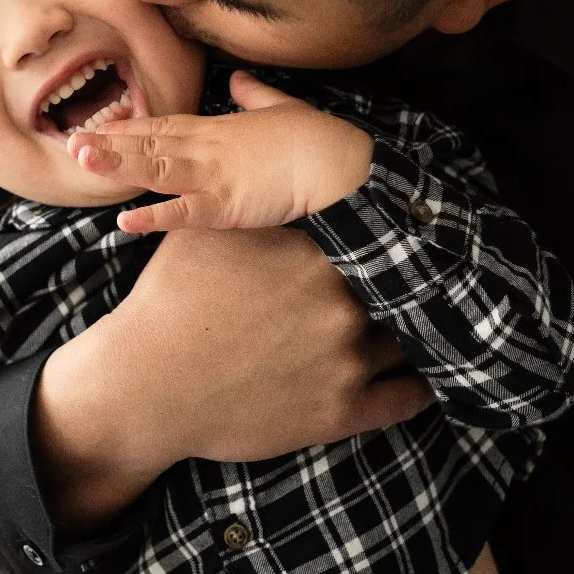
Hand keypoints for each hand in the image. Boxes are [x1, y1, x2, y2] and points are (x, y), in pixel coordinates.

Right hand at [32, 227, 435, 530]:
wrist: (146, 386)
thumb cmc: (170, 303)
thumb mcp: (208, 234)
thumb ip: (252, 203)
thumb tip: (260, 160)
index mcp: (314, 256)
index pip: (376, 236)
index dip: (390, 233)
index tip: (407, 228)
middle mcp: (341, 304)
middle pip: (399, 284)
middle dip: (404, 279)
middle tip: (426, 272)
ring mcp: (347, 361)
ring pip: (408, 338)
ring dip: (416, 329)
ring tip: (427, 319)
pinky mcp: (343, 412)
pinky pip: (407, 398)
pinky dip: (422, 386)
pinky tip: (426, 374)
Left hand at [67, 69, 372, 233]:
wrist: (339, 164)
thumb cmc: (316, 139)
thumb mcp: (282, 107)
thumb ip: (256, 95)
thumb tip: (242, 80)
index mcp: (218, 127)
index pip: (162, 125)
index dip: (127, 128)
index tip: (96, 128)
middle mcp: (207, 147)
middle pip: (149, 143)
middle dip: (109, 144)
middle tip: (70, 144)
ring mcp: (213, 176)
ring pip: (155, 169)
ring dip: (118, 166)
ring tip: (82, 161)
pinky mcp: (226, 206)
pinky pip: (182, 213)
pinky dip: (153, 216)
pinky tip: (124, 220)